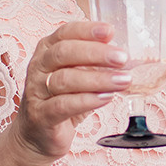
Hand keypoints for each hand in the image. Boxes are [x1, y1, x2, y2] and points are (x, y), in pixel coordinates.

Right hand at [8, 21, 130, 159]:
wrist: (38, 135)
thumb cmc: (62, 100)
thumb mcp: (79, 76)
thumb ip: (97, 64)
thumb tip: (128, 56)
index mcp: (47, 50)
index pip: (65, 32)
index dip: (87, 30)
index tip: (110, 31)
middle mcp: (38, 67)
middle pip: (64, 53)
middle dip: (96, 53)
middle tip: (122, 58)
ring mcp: (36, 91)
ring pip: (65, 79)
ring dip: (98, 79)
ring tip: (122, 81)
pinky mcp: (41, 115)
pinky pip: (63, 105)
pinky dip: (87, 100)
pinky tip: (106, 98)